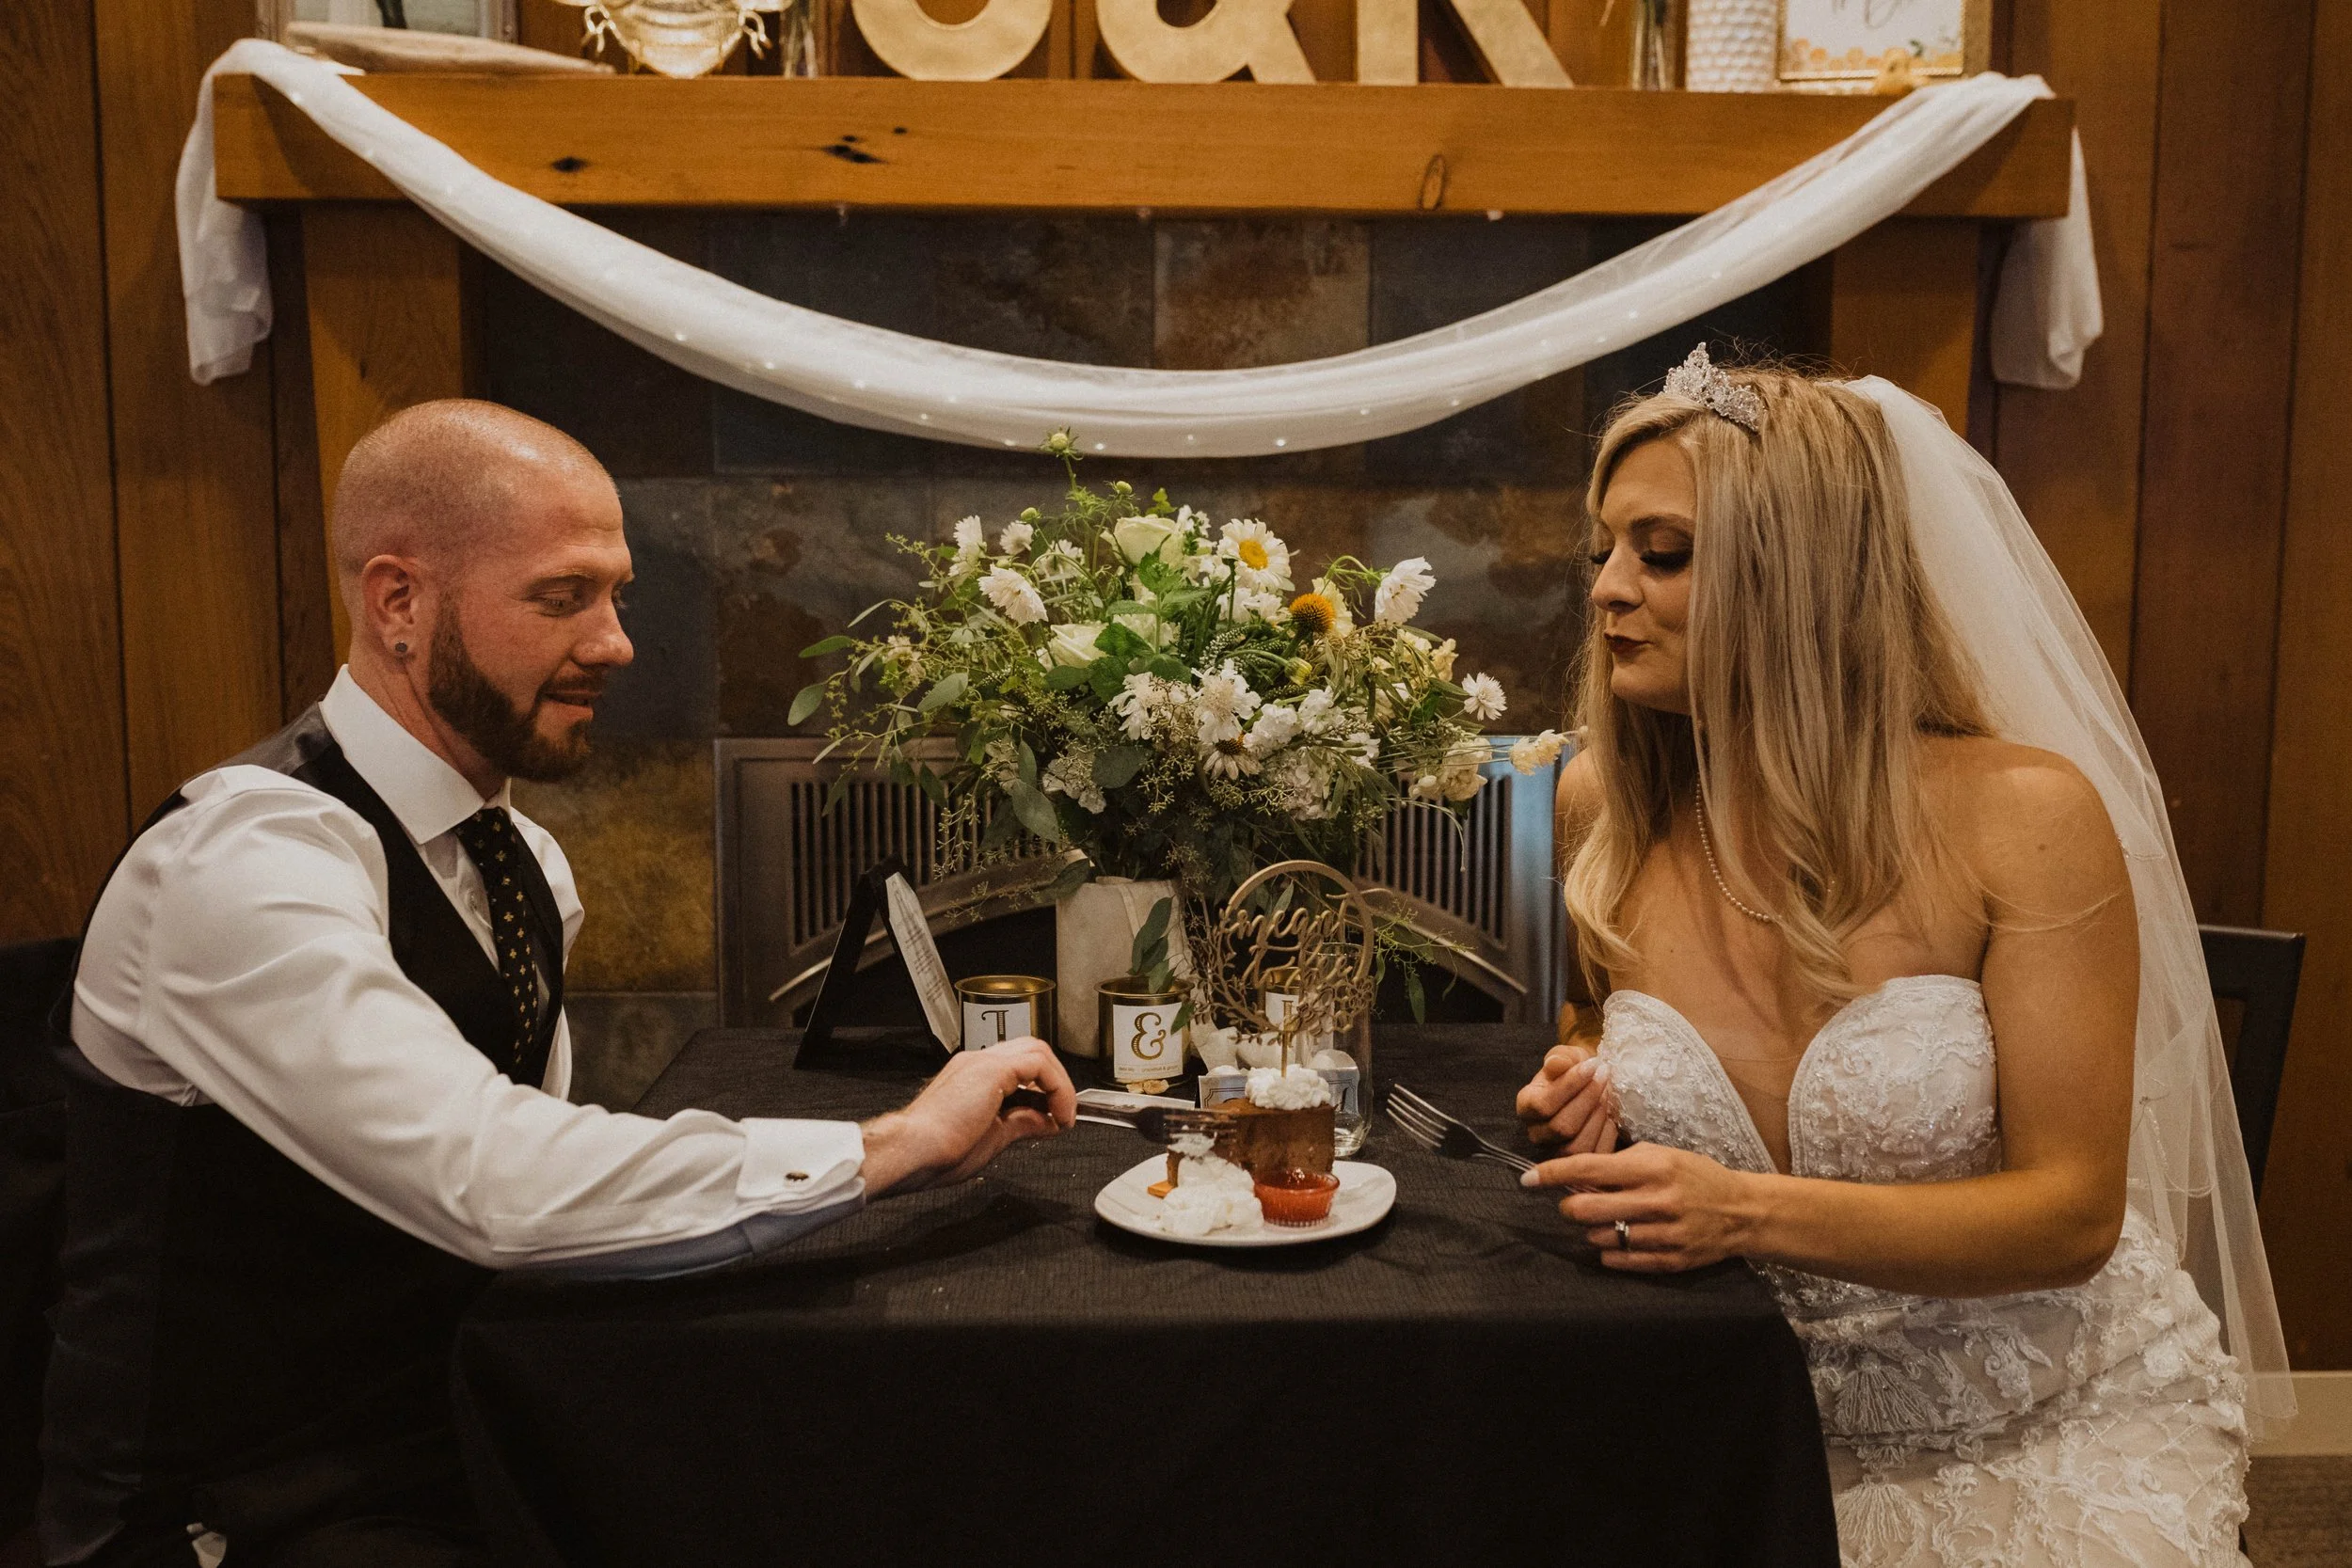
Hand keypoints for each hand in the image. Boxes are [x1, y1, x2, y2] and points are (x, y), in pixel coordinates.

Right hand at [858, 1038, 1075, 1196]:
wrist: (912, 1151)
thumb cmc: (936, 1152)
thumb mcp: (993, 1137)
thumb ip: (1022, 1123)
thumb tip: (1047, 1121)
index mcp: (972, 1077)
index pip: (1019, 1066)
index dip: (1044, 1088)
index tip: (1055, 1113)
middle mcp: (977, 1063)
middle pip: (1032, 1051)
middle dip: (1055, 1079)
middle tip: (1065, 1110)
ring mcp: (983, 1062)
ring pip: (1038, 1051)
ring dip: (1058, 1081)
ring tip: (1065, 1114)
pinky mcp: (991, 1069)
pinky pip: (1038, 1064)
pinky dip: (1057, 1087)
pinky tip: (1059, 1114)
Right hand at [1514, 1044, 1618, 1154]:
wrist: (1589, 1085)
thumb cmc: (1573, 1070)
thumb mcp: (1566, 1057)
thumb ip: (1559, 1058)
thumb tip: (1556, 1063)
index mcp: (1526, 1107)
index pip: (1543, 1105)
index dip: (1570, 1085)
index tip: (1593, 1065)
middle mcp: (1536, 1133)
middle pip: (1562, 1128)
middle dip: (1588, 1099)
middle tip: (1605, 1076)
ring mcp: (1556, 1151)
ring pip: (1577, 1146)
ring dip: (1598, 1117)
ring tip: (1609, 1095)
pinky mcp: (1579, 1163)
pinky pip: (1595, 1155)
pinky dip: (1608, 1134)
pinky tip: (1613, 1114)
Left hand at [1520, 1143, 1760, 1271]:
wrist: (1742, 1212)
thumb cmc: (1695, 1176)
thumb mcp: (1662, 1155)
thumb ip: (1620, 1163)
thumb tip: (1576, 1174)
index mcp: (1652, 1168)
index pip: (1588, 1169)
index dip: (1552, 1174)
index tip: (1527, 1179)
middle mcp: (1657, 1200)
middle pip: (1586, 1209)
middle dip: (1568, 1206)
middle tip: (1571, 1204)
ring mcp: (1664, 1234)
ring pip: (1600, 1237)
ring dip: (1591, 1229)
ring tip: (1605, 1220)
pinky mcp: (1671, 1260)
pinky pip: (1621, 1260)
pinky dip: (1609, 1251)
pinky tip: (1615, 1240)